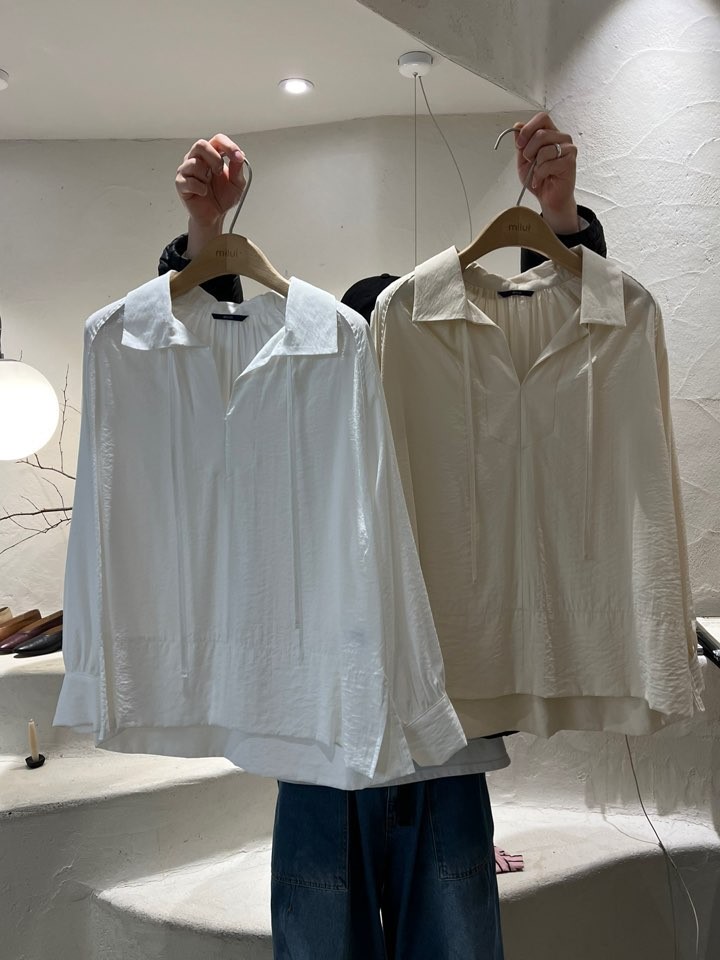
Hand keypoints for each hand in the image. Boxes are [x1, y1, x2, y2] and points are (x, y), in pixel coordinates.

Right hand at [175, 134, 247, 255]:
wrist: (214, 216)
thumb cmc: (222, 197)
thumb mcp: (237, 184)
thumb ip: (238, 169)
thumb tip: (239, 156)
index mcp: (212, 155)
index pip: (217, 140)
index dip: (228, 146)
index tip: (238, 157)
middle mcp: (197, 158)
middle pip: (201, 144)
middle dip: (214, 158)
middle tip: (220, 172)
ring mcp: (187, 170)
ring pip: (194, 163)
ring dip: (206, 176)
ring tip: (209, 185)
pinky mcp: (181, 183)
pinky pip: (189, 180)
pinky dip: (200, 188)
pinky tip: (203, 193)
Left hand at [513, 113, 578, 233]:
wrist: (548, 197)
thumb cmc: (539, 178)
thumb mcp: (523, 159)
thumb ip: (521, 142)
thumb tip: (517, 125)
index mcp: (551, 133)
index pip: (542, 118)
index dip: (528, 129)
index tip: (520, 144)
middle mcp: (561, 138)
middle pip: (541, 133)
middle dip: (528, 151)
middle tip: (530, 162)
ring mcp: (568, 148)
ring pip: (544, 149)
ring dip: (535, 165)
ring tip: (537, 173)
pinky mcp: (570, 161)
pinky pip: (549, 164)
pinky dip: (540, 174)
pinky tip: (541, 179)